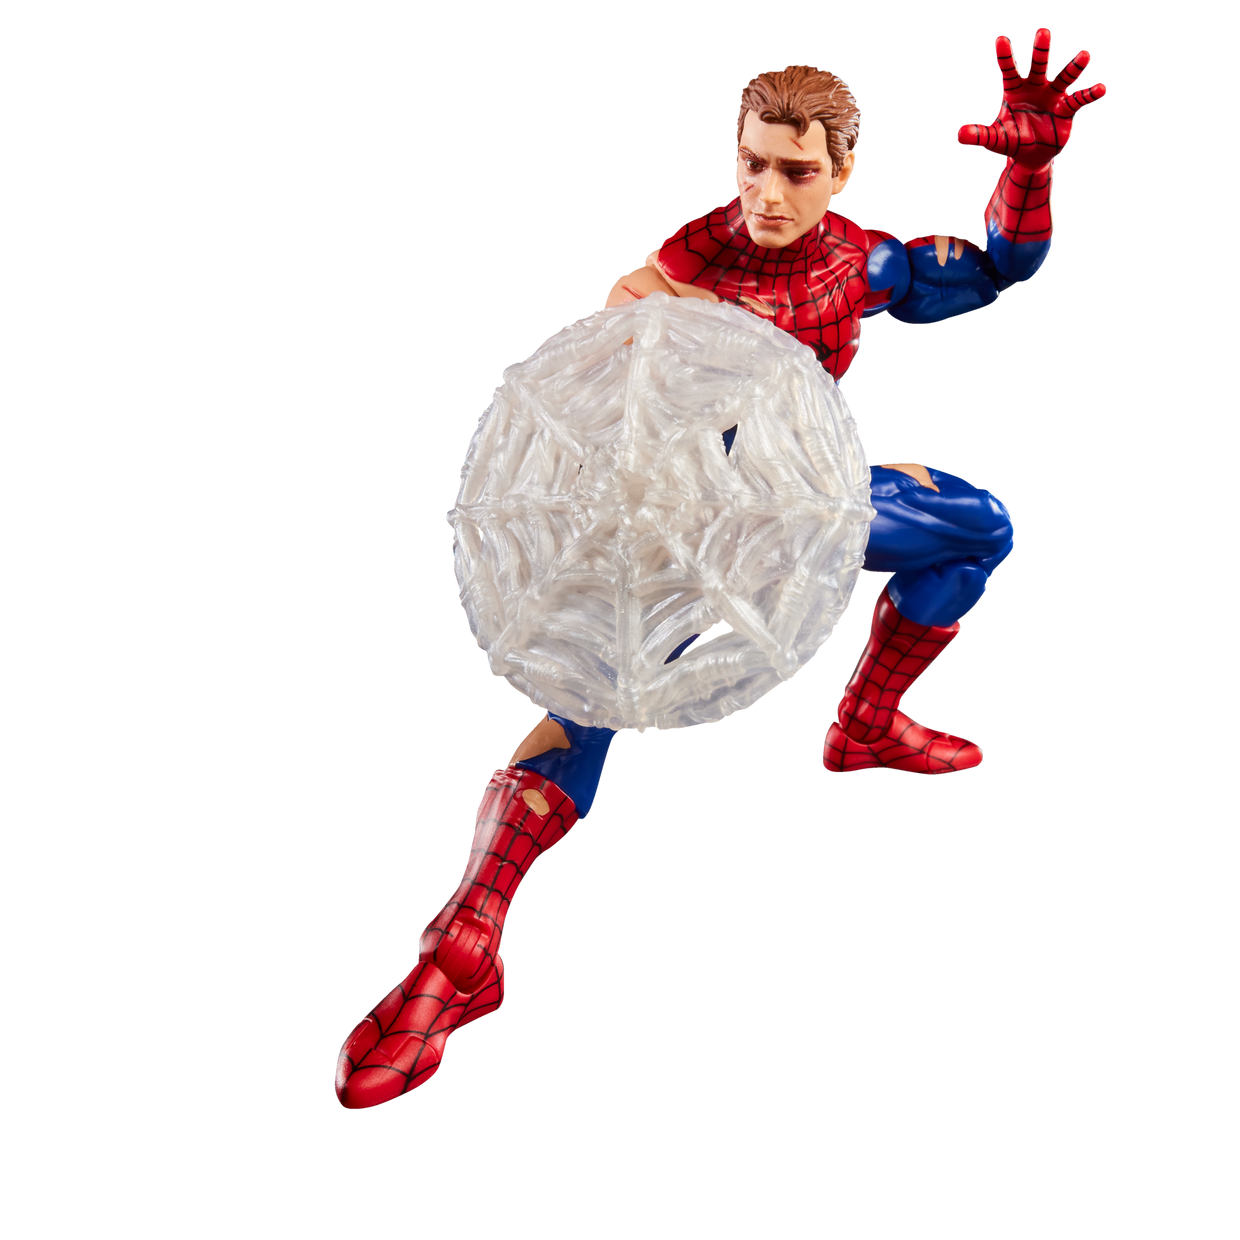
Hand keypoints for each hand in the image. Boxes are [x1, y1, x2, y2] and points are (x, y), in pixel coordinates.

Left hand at [955, 25, 1107, 168]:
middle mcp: (1036, 86)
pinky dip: (1092, 93)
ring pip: (1066, 75)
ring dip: (1076, 65)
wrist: (1030, 156)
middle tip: (1044, 30)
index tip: (999, 39)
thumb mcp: (993, 140)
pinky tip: (1103, 87)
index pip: (1008, 70)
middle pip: (1039, 64)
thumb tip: (957, 134)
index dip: (1004, 56)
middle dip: (1041, 49)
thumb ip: (978, 135)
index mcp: (1014, 89)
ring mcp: (1054, 95)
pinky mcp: (1069, 108)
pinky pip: (1081, 98)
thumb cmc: (1009, 141)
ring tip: (1086, 53)